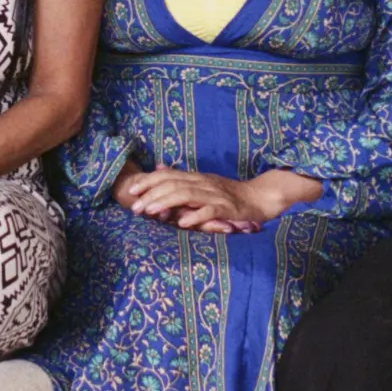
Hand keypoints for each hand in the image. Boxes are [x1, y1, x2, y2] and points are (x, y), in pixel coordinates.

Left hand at [117, 167, 276, 231]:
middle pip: (173, 184)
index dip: (148, 181)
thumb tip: (158, 168)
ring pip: (187, 195)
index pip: (168, 176)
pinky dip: (196, 216)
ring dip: (167, 203)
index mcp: (196, 178)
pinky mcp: (228, 209)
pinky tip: (183, 223)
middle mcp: (203, 183)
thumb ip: (181, 177)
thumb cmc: (230, 193)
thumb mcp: (203, 182)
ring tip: (151, 212)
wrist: (260, 197)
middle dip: (152, 194)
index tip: (131, 190)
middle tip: (135, 207)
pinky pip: (210, 211)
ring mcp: (215, 195)